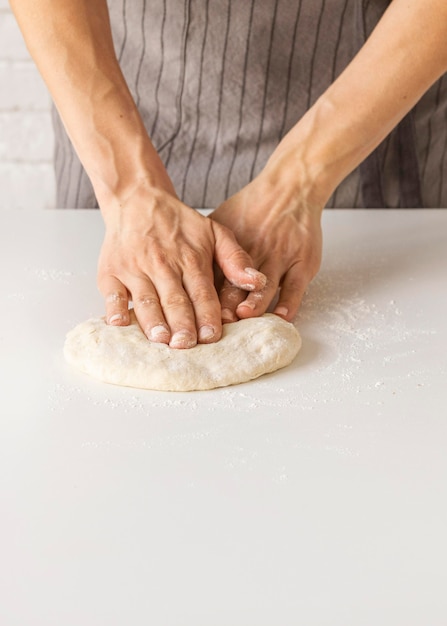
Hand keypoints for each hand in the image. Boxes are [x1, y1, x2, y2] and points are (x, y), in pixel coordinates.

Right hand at [97, 182, 265, 348]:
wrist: (137, 200)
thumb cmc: (179, 223)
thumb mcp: (215, 232)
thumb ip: (236, 259)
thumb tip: (256, 282)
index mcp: (191, 259)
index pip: (201, 292)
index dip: (207, 315)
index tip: (212, 336)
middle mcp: (163, 265)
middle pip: (174, 299)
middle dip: (181, 324)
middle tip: (186, 345)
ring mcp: (134, 269)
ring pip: (146, 299)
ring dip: (153, 320)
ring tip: (161, 339)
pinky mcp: (110, 272)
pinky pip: (112, 293)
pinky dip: (114, 309)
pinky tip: (119, 325)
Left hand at [210, 169, 322, 322]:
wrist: (290, 188)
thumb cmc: (252, 208)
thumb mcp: (220, 222)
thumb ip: (203, 248)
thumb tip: (181, 275)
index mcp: (231, 248)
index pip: (216, 276)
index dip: (207, 296)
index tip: (199, 313)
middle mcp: (255, 254)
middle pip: (239, 284)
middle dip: (229, 304)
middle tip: (219, 320)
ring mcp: (280, 258)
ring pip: (267, 286)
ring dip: (255, 303)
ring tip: (245, 316)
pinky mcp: (303, 263)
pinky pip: (295, 286)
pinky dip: (289, 303)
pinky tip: (282, 316)